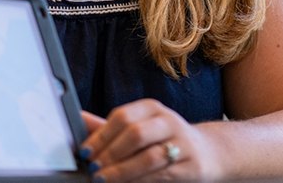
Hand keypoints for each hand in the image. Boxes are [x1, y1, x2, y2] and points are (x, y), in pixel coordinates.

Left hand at [80, 99, 223, 181]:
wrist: (206, 151)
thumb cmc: (162, 139)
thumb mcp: (138, 127)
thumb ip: (108, 127)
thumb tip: (77, 119)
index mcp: (151, 108)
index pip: (122, 116)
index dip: (101, 135)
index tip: (85, 151)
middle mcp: (168, 120)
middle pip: (135, 134)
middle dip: (111, 154)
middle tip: (93, 168)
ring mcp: (182, 143)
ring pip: (149, 157)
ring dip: (122, 171)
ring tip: (104, 179)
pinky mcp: (192, 166)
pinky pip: (161, 175)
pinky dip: (140, 182)